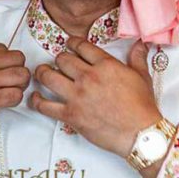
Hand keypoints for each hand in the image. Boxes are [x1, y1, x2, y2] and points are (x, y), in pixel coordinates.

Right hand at [0, 41, 30, 131]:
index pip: (4, 48)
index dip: (4, 60)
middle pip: (18, 59)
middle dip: (16, 69)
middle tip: (9, 79)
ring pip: (22, 76)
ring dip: (19, 84)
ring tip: (9, 90)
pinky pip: (16, 95)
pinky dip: (14, 99)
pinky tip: (3, 101)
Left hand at [29, 36, 161, 157]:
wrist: (142, 134)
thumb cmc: (143, 107)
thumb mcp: (142, 77)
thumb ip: (137, 58)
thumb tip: (140, 43)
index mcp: (106, 65)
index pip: (81, 46)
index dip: (72, 43)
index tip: (69, 46)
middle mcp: (88, 77)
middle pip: (62, 59)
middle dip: (59, 59)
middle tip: (59, 64)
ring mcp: (77, 96)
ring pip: (47, 77)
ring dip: (42, 73)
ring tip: (42, 73)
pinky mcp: (70, 115)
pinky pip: (44, 106)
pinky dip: (36, 101)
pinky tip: (35, 97)